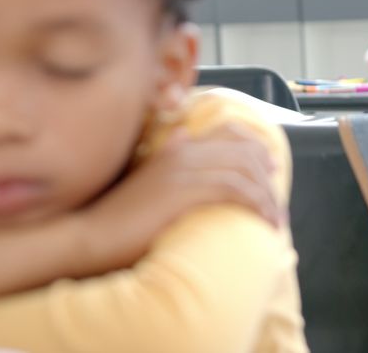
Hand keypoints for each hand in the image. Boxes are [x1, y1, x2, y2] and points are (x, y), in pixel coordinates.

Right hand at [78, 123, 282, 271]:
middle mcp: (182, 151)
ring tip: (275, 218)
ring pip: (244, 171)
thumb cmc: (115, 217)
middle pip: (242, 150)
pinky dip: (257, 204)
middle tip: (278, 199)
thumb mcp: (143, 178)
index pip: (227, 132)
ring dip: (266, 196)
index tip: (270, 165)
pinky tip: (265, 221)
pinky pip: (235, 190)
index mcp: (175, 147)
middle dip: (267, 173)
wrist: (89, 236)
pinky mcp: (185, 191)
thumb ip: (164, 155)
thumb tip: (179, 134)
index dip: (254, 145)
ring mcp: (184, 169)